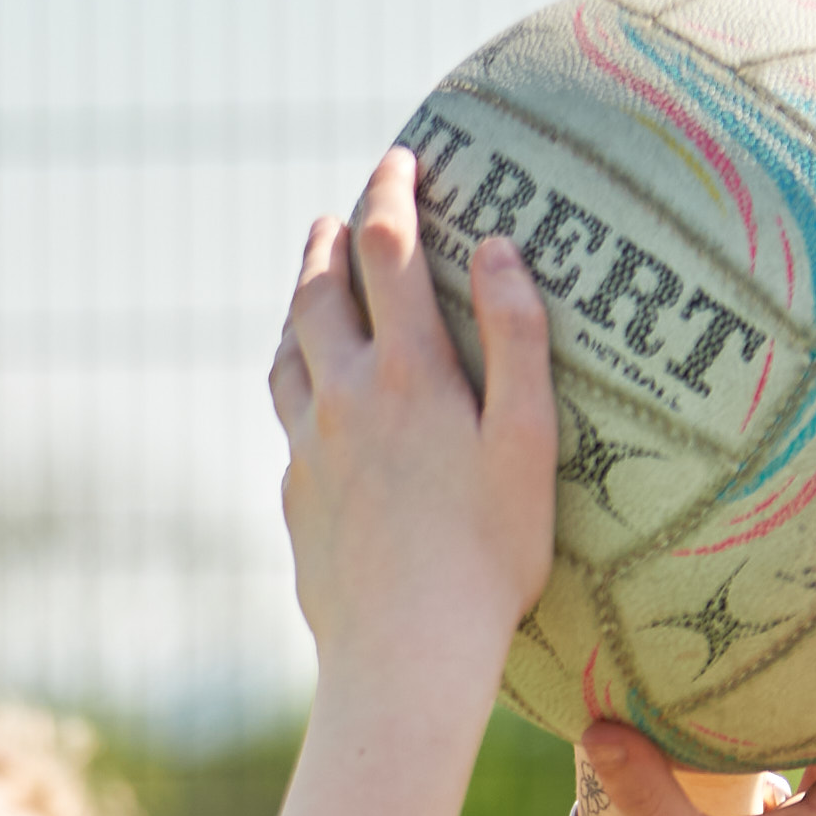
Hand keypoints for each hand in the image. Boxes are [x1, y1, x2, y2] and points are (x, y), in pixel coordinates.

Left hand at [266, 148, 554, 699]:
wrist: (402, 656)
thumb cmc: (488, 557)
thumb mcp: (527, 444)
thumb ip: (517, 339)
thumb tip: (498, 245)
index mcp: (409, 373)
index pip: (389, 251)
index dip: (393, 194)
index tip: (402, 159)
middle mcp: (345, 398)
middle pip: (321, 290)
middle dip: (334, 238)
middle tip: (345, 211)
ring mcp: (310, 447)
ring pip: (289, 348)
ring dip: (301, 300)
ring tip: (313, 279)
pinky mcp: (296, 495)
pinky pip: (287, 413)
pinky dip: (297, 373)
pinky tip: (310, 388)